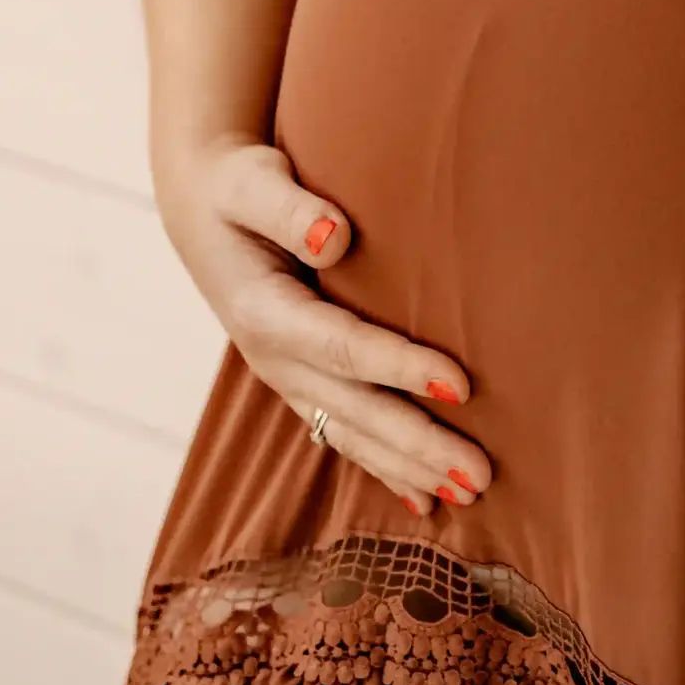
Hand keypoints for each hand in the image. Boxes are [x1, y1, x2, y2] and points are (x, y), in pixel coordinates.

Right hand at [160, 136, 490, 515]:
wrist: (203, 209)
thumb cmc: (236, 187)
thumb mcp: (251, 182)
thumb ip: (289, 209)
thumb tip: (334, 236)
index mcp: (264, 312)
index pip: (343, 346)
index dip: (400, 367)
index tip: (462, 384)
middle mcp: (274, 359)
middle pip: (356, 409)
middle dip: (418, 445)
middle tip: (482, 474)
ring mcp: (287, 378)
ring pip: (354, 434)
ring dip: (410, 468)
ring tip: (471, 495)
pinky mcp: (301, 383)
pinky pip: (345, 434)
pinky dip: (384, 468)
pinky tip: (425, 502)